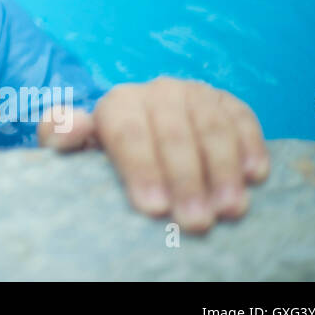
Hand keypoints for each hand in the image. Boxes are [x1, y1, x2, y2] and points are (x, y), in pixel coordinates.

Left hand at [37, 78, 268, 232]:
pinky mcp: (226, 103)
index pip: (128, 132)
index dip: (141, 169)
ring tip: (230, 209)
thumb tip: (71, 126)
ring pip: (211, 126)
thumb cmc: (107, 155)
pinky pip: (243, 118)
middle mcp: (157, 92)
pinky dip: (250, 144)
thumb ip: (60, 135)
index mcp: (118, 104)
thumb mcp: (75, 149)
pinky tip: (254, 175)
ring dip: (223, 169)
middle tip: (197, 222)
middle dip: (186, 180)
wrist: (141, 138)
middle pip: (174, 133)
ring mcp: (195, 94)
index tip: (153, 208)